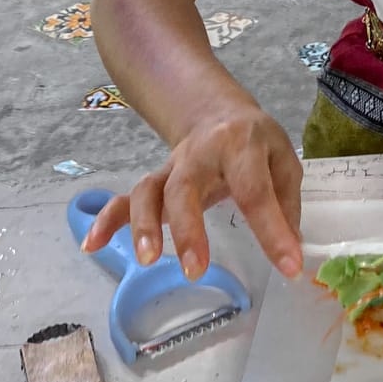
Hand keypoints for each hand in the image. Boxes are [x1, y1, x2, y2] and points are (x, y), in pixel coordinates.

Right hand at [81, 107, 304, 279]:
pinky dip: (107, 219)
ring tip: (146, 260)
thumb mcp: (283, 161)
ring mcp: (172, 168)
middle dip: (187, 228)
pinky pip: (125, 199)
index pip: (256, 191)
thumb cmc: (255, 143)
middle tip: (195, 270)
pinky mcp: (155, 182)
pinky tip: (91, 244)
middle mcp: (200, 155)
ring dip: (143, 225)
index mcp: (242, 146)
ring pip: (148, 191)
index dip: (273, 231)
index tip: (289, 266)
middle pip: (185, 188)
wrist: (216, 111)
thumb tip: (291, 252)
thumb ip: (286, 204)